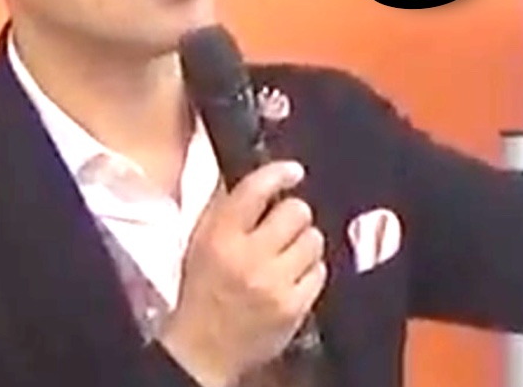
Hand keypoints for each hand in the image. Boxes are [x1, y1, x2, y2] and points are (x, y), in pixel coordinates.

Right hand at [158, 161, 327, 386]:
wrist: (203, 350)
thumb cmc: (203, 290)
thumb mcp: (202, 242)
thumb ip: (231, 209)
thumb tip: (268, 177)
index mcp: (219, 237)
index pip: (256, 190)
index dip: (280, 174)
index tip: (293, 172)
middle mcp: (248, 257)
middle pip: (297, 212)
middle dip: (294, 216)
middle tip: (284, 228)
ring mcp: (274, 284)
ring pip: (314, 240)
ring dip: (304, 244)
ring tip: (287, 257)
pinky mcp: (293, 307)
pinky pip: (319, 271)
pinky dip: (310, 272)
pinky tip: (292, 279)